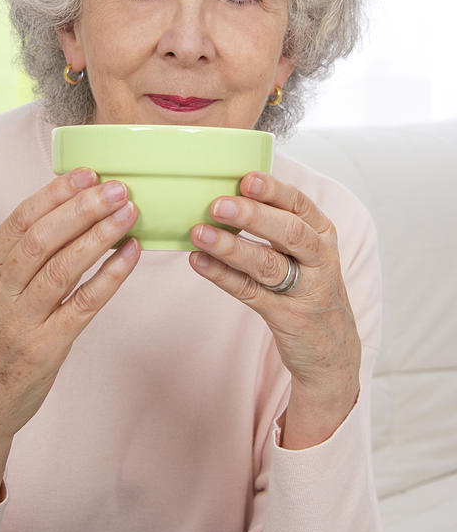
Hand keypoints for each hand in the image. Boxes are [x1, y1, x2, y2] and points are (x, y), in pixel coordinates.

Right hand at [0, 168, 139, 504]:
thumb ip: (21, 259)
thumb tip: (70, 213)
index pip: (21, 220)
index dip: (56, 193)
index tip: (88, 173)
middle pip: (43, 238)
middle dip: (83, 208)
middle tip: (118, 188)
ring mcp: (20, 322)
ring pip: (63, 267)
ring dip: (100, 236)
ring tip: (130, 213)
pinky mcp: (44, 349)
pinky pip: (83, 305)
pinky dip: (109, 276)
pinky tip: (130, 255)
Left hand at [189, 172, 360, 448]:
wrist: (333, 352)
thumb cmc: (310, 288)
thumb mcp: (308, 252)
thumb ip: (279, 225)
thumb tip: (228, 193)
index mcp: (322, 235)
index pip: (299, 205)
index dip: (273, 190)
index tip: (246, 178)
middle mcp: (320, 260)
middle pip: (288, 232)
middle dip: (252, 216)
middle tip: (217, 205)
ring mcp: (306, 291)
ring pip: (268, 264)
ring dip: (231, 247)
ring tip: (199, 233)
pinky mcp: (288, 318)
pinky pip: (250, 293)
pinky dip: (222, 276)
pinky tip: (199, 262)